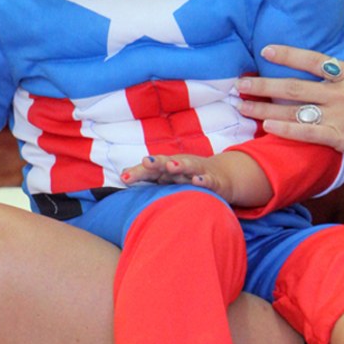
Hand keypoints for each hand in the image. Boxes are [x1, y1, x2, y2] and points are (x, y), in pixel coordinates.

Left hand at [121, 152, 270, 206]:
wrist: (221, 176)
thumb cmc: (187, 177)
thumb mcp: (167, 176)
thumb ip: (147, 175)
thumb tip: (123, 173)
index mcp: (167, 168)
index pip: (150, 169)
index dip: (138, 172)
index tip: (124, 178)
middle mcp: (181, 167)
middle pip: (166, 163)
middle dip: (156, 162)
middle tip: (146, 162)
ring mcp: (197, 172)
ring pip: (188, 167)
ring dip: (180, 166)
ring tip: (171, 166)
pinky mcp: (214, 181)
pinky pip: (208, 180)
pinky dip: (203, 180)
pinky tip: (197, 181)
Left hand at [234, 45, 343, 168]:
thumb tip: (331, 72)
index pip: (313, 59)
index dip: (288, 53)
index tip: (265, 49)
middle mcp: (342, 92)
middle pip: (294, 85)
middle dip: (263, 84)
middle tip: (240, 83)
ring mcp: (339, 115)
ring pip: (293, 109)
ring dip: (264, 107)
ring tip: (242, 106)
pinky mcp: (340, 137)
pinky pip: (306, 132)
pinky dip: (285, 128)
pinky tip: (267, 126)